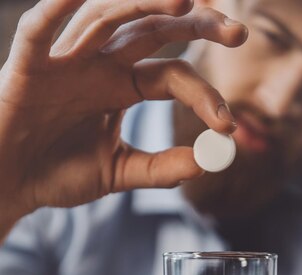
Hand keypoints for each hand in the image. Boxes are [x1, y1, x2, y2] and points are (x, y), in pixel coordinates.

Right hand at [0, 0, 246, 233]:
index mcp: (123, 88)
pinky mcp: (30, 63)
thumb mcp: (118, 173)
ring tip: (185, 0)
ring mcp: (67, 59)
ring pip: (109, 16)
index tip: (228, 125)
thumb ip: (159, 169)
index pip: (173, 76)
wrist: (13, 185)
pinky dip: (59, 7)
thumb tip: (205, 164)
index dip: (204, 95)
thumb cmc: (60, 175)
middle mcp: (100, 64)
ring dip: (144, 3)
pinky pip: (42, 28)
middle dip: (195, 25)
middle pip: (152, 29)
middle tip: (236, 32)